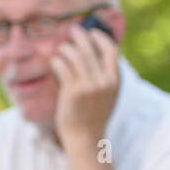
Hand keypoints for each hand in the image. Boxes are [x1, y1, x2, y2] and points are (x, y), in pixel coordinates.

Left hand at [50, 23, 119, 147]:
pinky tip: (54, 61)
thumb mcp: (107, 97)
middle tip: (72, 30)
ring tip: (61, 48)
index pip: (111, 51)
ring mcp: (88, 86)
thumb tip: (96, 55)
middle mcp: (104, 82)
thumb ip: (105, 78)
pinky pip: (63, 66)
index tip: (92, 32)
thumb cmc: (93, 118)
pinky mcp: (73, 92)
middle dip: (80, 36)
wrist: (85, 140)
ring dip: (66, 48)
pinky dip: (57, 60)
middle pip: (91, 49)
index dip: (101, 38)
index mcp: (115, 81)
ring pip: (76, 56)